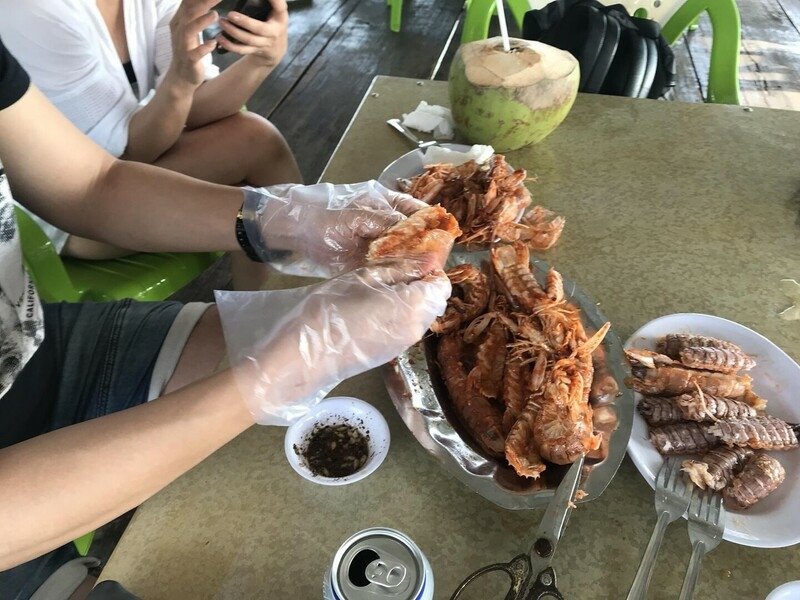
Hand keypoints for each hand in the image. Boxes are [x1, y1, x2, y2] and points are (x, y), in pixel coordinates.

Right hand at [167, 0, 220, 87]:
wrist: (182, 75)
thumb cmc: (189, 49)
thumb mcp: (190, 28)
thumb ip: (195, 13)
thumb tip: (206, 0)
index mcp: (180, 21)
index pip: (188, 2)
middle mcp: (179, 30)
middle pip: (189, 12)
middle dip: (203, 2)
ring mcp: (183, 46)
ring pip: (189, 30)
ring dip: (202, 22)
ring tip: (215, 14)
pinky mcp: (189, 60)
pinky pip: (195, 54)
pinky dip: (204, 48)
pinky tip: (213, 43)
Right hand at [216, 262, 450, 424]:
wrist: (305, 354)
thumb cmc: (331, 308)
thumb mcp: (365, 276)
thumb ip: (402, 267)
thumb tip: (430, 259)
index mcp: (416, 307)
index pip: (442, 284)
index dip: (429, 269)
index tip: (407, 260)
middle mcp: (417, 329)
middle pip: (434, 301)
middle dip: (420, 284)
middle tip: (390, 271)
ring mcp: (404, 345)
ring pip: (420, 315)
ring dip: (409, 299)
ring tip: (377, 287)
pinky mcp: (390, 354)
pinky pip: (405, 328)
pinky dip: (398, 314)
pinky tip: (371, 307)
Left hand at [217, 0, 288, 67]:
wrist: (276, 48)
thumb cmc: (273, 22)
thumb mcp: (277, 11)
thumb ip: (271, 2)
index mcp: (280, 17)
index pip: (279, 7)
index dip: (273, 0)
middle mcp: (274, 32)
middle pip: (259, 29)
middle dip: (244, 22)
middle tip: (229, 14)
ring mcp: (265, 43)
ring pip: (248, 40)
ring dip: (233, 31)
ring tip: (221, 22)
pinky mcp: (255, 50)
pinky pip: (241, 50)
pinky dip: (230, 45)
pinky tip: (220, 37)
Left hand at [241, 181, 428, 277]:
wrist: (286, 231)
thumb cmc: (319, 215)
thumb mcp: (353, 217)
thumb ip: (383, 223)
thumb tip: (414, 231)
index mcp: (386, 203)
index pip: (419, 212)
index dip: (433, 225)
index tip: (444, 241)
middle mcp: (385, 224)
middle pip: (414, 237)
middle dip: (425, 251)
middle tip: (436, 266)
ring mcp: (376, 245)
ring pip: (402, 256)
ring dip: (412, 267)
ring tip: (425, 279)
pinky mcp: (365, 263)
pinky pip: (386, 271)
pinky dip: (395, 278)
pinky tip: (404, 286)